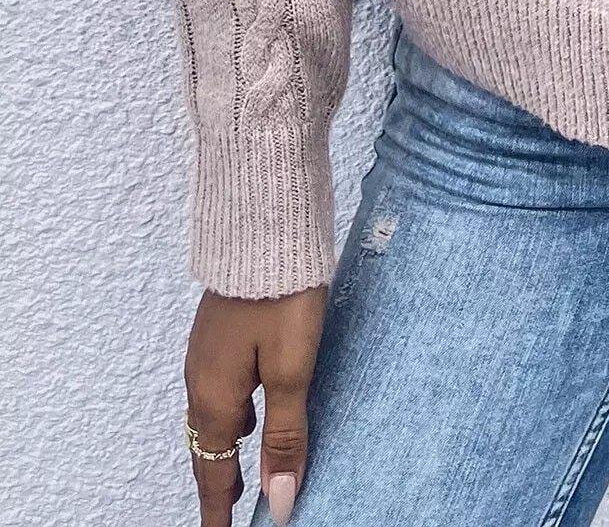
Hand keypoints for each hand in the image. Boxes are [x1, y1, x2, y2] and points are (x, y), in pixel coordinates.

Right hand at [183, 285, 327, 524]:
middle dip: (219, 482)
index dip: (218, 510)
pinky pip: (220, 390)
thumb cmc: (281, 297)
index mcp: (215, 397)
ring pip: (213, 416)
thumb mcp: (291, 370)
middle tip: (230, 514)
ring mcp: (207, 352)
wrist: (265, 227)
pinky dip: (232, 416)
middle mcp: (201, 379)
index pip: (213, 470)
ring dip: (225, 448)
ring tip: (243, 474)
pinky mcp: (220, 331)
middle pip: (207, 446)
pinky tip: (252, 410)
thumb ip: (284, 435)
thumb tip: (277, 500)